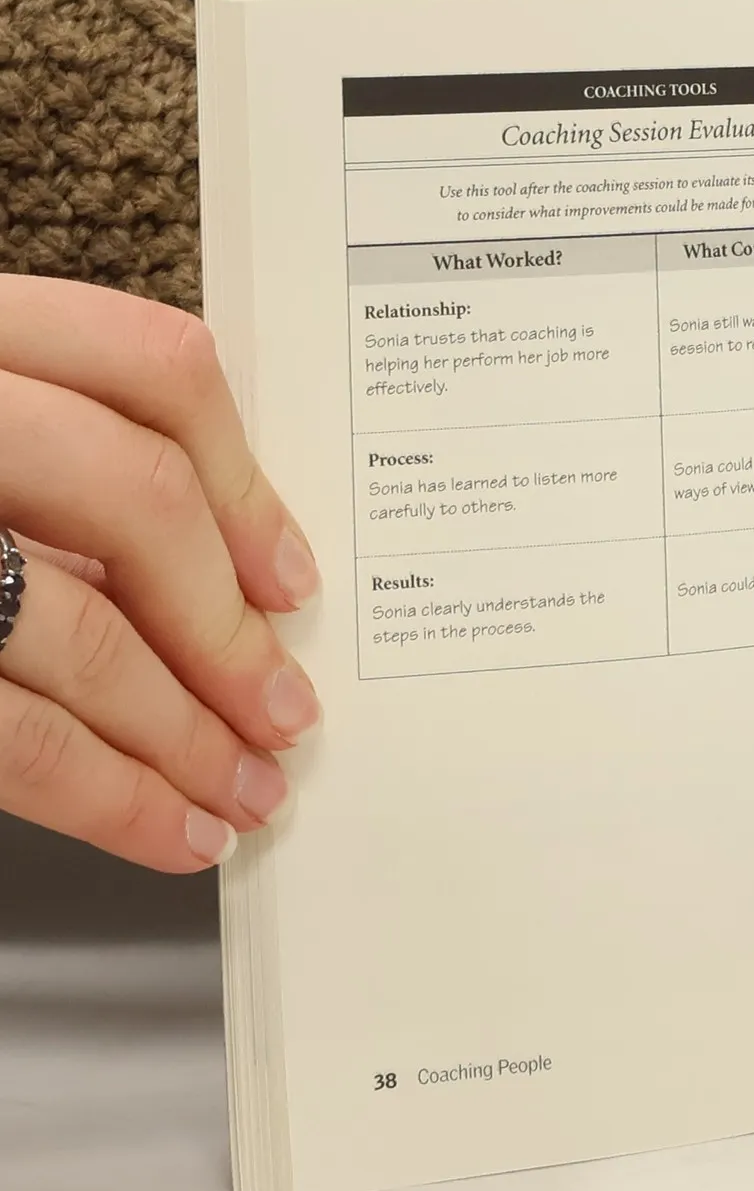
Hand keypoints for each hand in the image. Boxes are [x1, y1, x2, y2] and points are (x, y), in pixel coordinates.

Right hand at [0, 276, 319, 871]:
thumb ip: (34, 461)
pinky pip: (7, 731)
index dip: (244, 476)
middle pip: (130, 494)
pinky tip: (166, 828)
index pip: (143, 362)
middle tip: (286, 713)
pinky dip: (105, 794)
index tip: (289, 574)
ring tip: (243, 796)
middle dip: (226, 626)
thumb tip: (210, 576)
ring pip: (74, 626)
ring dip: (183, 731)